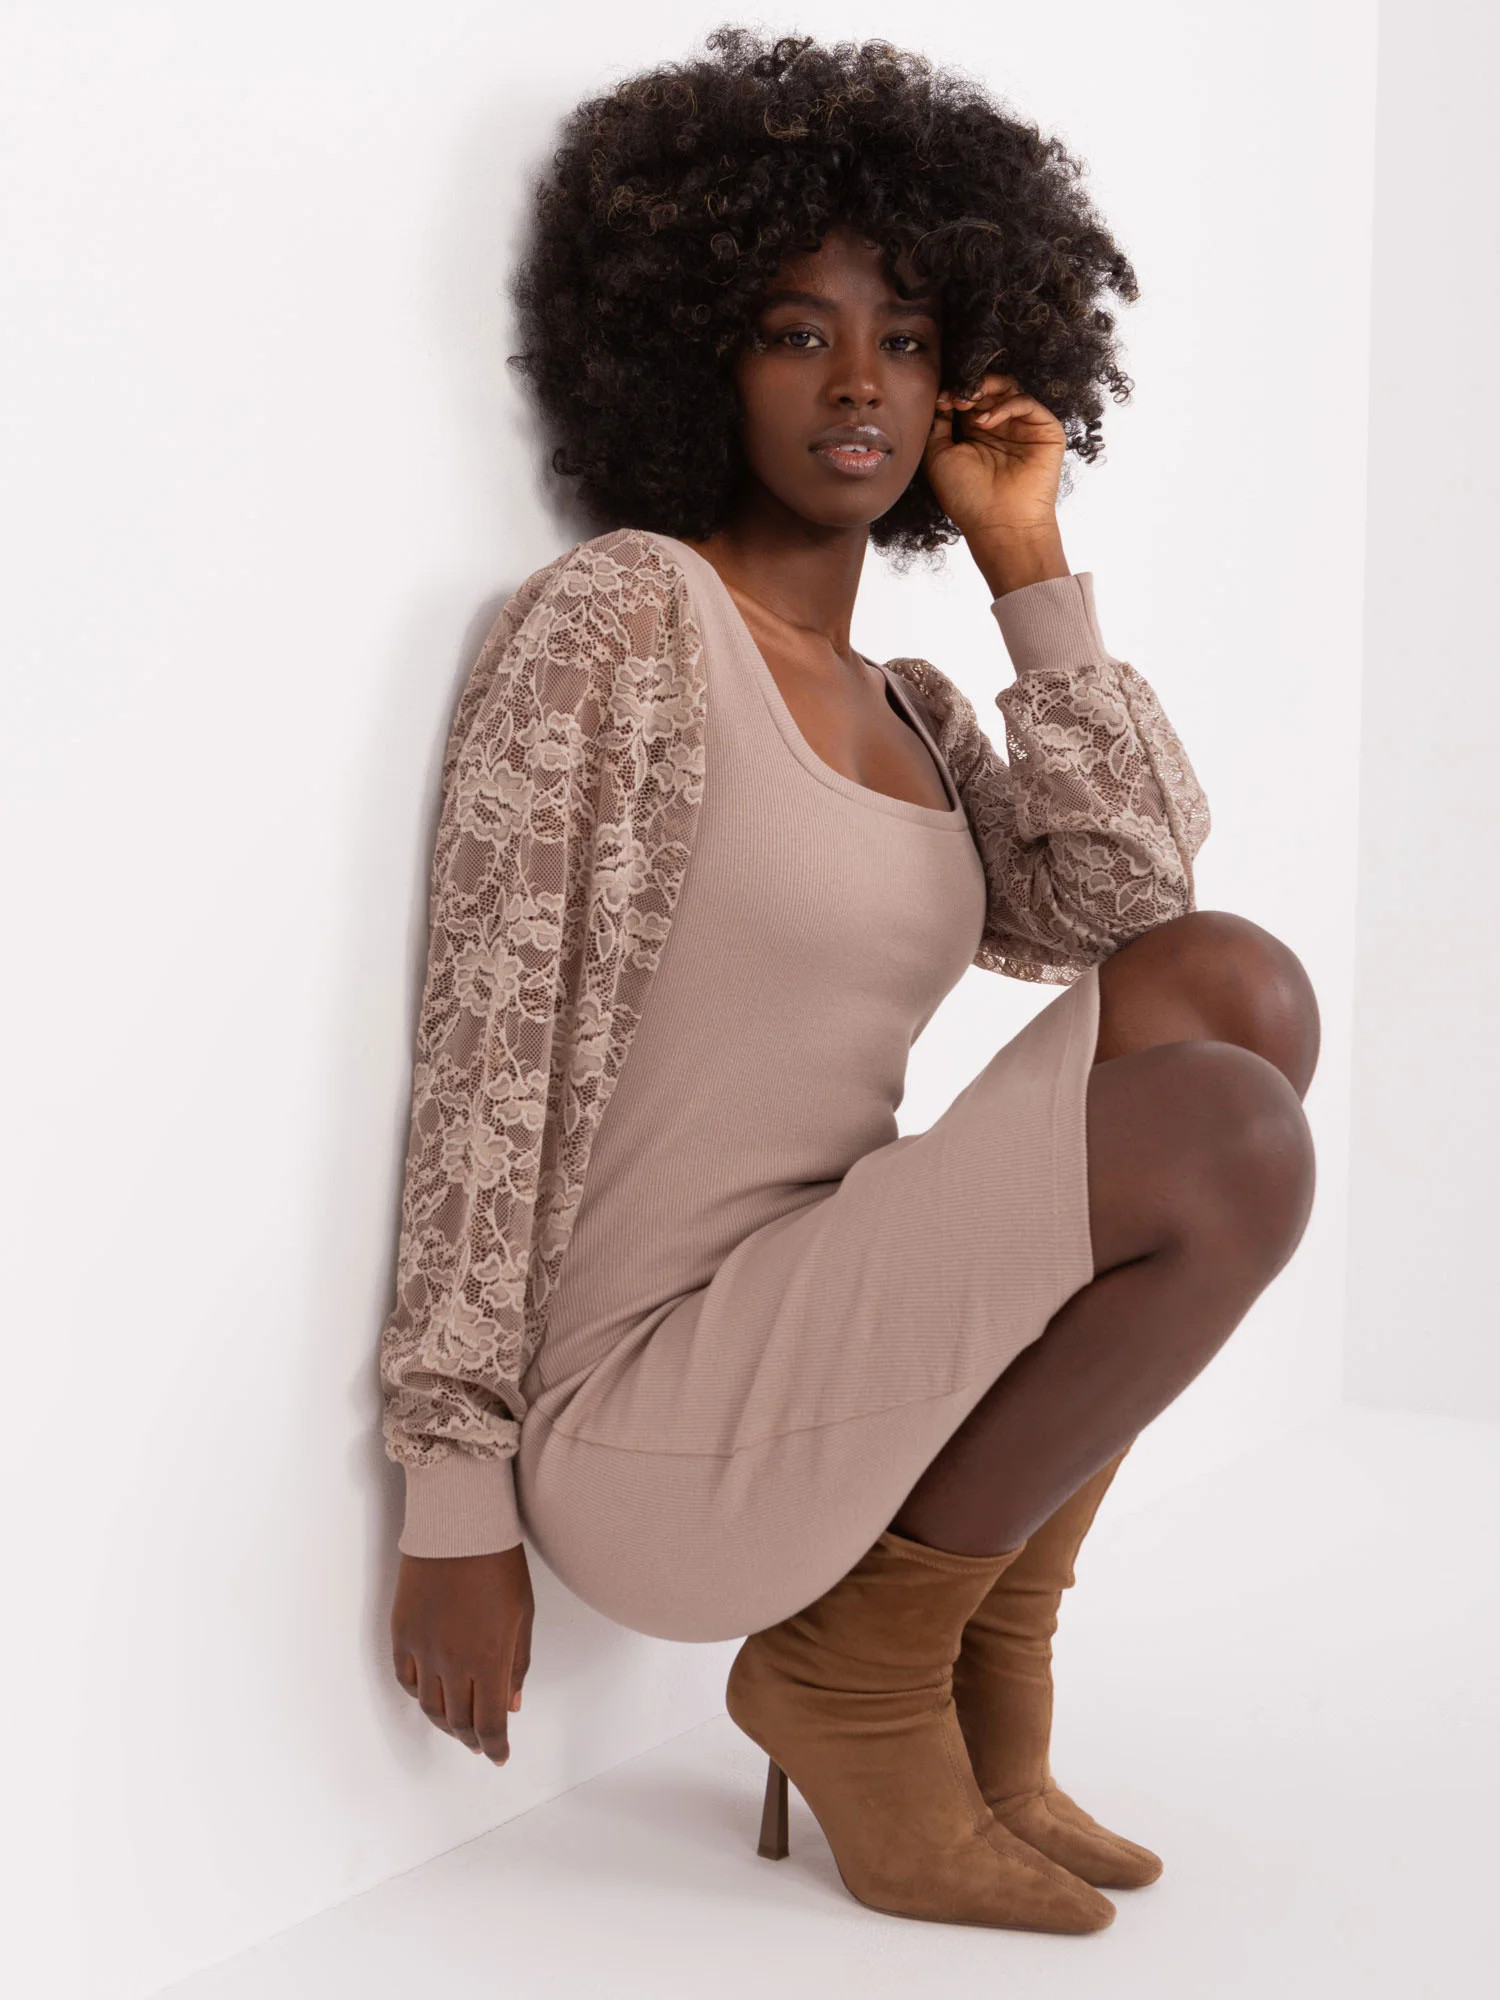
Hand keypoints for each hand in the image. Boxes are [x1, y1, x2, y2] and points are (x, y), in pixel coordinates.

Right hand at [391, 1543, 533, 1763]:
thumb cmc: (499, 1564)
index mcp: (489, 1659)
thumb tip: (512, 1705)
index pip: (490, 1723)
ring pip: (429, 1707)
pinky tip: (432, 1695)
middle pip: (458, 1721)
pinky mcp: (401, 1633)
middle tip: (482, 1743)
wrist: (458, 1525)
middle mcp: (452, 1662)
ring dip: (446, 1723)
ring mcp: (422, 1650)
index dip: (495, 1746)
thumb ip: (517, 1664)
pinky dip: (419, 1695)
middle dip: (473, 1739)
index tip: (499, 1756)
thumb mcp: (523, 1615)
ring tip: (459, 1725)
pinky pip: (406, 1679)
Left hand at [923, 370, 1066, 538]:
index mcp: (977, 431)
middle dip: (969, 387)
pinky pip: (1026, 403)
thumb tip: (940, 399)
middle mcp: (1001, 426)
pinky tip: (985, 421)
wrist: (998, 523)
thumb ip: (938, 424)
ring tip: (966, 404)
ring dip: (985, 389)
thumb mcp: (939, 456)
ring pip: (1009, 388)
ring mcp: (1023, 427)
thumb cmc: (967, 497)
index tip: (940, 400)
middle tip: (955, 398)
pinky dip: (1004, 405)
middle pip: (989, 388)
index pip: (969, 396)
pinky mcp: (1045, 430)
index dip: (955, 392)